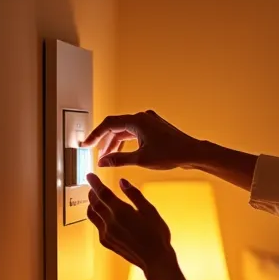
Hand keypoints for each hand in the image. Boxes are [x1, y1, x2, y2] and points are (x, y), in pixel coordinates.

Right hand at [81, 109, 198, 169]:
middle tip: (94, 153)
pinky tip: (121, 153)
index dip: (95, 135)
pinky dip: (126, 142)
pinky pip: (134, 133)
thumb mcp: (141, 159)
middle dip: (104, 141)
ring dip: (115, 143)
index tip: (86, 144)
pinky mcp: (154, 128)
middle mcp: (142, 118)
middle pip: (116, 127)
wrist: (192, 153)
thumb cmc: (171, 154)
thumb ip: (119, 159)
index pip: (108, 124)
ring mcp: (149, 121)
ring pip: (125, 131)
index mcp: (137, 121)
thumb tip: (102, 162)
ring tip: (107, 157)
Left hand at [85, 173, 175, 272]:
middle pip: (95, 203)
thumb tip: (122, 182)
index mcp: (121, 211)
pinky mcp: (107, 242)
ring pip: (92, 215)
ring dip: (91, 205)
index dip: (95, 182)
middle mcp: (110, 222)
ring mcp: (106, 234)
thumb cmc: (156, 234)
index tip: (89, 175)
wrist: (155, 260)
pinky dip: (96, 217)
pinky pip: (97, 226)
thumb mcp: (149, 210)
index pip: (102, 192)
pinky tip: (101, 216)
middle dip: (92, 192)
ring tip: (94, 198)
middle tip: (92, 185)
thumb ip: (134, 195)